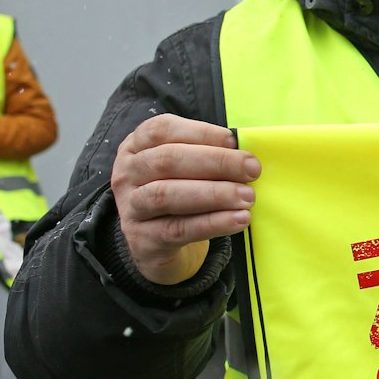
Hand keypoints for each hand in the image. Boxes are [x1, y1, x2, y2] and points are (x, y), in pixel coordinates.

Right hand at [112, 114, 258, 284]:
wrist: (159, 248)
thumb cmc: (180, 198)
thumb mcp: (186, 171)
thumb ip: (208, 157)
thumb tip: (247, 156)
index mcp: (136, 147)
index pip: (162, 130)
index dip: (201, 133)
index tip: (235, 142)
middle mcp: (127, 174)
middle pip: (167, 160)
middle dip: (215, 162)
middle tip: (251, 170)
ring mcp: (131, 208)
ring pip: (167, 195)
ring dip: (214, 194)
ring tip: (247, 197)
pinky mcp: (142, 240)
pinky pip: (178, 229)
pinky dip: (212, 223)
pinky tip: (238, 220)